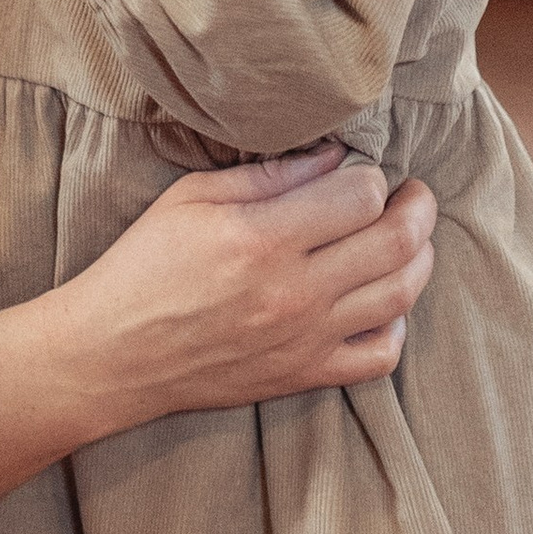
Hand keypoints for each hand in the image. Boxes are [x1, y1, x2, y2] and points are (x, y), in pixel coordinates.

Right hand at [0, 144, 439, 505]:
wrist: (112, 356)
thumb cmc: (142, 268)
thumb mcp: (190, 199)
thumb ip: (268, 177)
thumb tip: (333, 158)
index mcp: (262, 239)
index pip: (360, 196)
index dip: (372, 176)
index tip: (362, 171)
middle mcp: (294, 291)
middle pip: (395, 242)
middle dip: (417, 208)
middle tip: (413, 195)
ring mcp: (304, 338)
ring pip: (400, 295)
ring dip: (420, 259)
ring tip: (412, 239)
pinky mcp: (303, 375)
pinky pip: (380, 356)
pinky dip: (398, 324)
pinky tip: (383, 302)